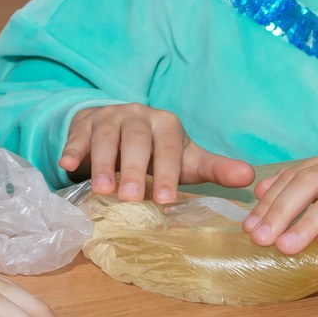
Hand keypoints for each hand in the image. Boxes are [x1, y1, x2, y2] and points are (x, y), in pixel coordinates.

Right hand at [59, 104, 253, 202]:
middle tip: (131, 198)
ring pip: (105, 138)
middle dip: (133, 169)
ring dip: (101, 163)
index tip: (167, 200)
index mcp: (166, 124)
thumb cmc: (157, 151)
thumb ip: (215, 169)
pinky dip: (71, 150)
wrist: (118, 126)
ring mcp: (109, 117)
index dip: (168, 174)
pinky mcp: (84, 123)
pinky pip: (77, 136)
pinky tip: (65, 166)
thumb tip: (252, 179)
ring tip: (102, 191)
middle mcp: (138, 115)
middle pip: (136, 141)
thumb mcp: (186, 158)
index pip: (168, 149)